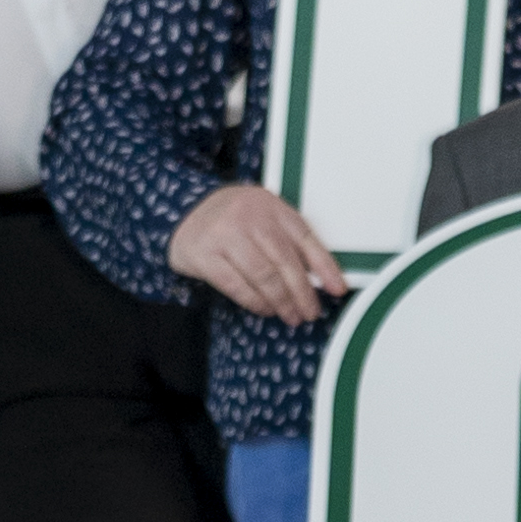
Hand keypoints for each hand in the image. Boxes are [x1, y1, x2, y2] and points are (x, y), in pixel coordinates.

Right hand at [171, 185, 347, 321]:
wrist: (183, 214)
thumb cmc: (231, 220)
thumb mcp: (262, 217)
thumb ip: (286, 240)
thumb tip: (317, 278)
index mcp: (270, 206)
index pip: (305, 238)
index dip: (325, 267)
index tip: (337, 289)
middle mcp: (248, 216)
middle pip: (285, 262)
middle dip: (302, 293)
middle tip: (310, 312)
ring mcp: (225, 234)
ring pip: (263, 277)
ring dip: (281, 302)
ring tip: (290, 315)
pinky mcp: (204, 255)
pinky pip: (237, 286)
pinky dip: (256, 303)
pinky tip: (266, 309)